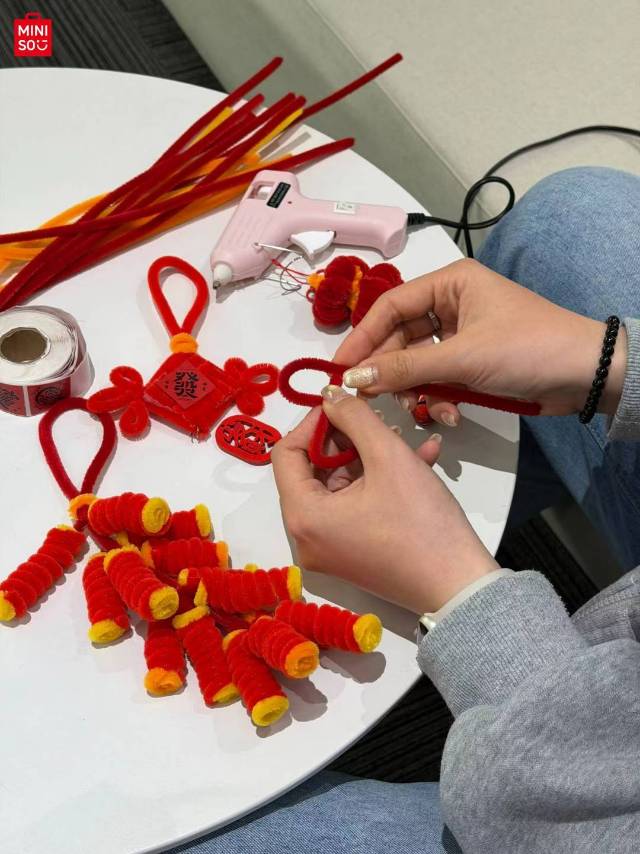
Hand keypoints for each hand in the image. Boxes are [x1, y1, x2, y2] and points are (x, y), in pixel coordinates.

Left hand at [271, 386, 497, 613]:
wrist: (460, 586)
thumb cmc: (422, 523)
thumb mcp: (388, 456)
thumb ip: (354, 417)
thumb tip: (329, 395)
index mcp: (303, 517)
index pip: (285, 454)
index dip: (312, 422)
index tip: (342, 403)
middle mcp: (307, 538)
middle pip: (311, 471)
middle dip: (344, 439)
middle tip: (375, 420)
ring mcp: (329, 549)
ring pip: (338, 486)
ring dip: (368, 457)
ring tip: (404, 438)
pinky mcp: (352, 553)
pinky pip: (354, 506)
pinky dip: (379, 481)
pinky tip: (419, 458)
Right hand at [335, 258, 626, 425]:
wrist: (587, 375)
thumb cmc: (526, 349)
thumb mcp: (462, 358)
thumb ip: (404, 368)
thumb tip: (352, 379)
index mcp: (450, 284)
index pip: (390, 307)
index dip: (362, 338)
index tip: (339, 370)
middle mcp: (452, 304)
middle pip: (401, 338)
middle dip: (391, 371)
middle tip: (370, 399)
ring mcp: (463, 335)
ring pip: (419, 363)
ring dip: (418, 390)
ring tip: (422, 410)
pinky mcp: (473, 363)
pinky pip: (440, 379)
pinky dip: (440, 398)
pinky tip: (450, 415)